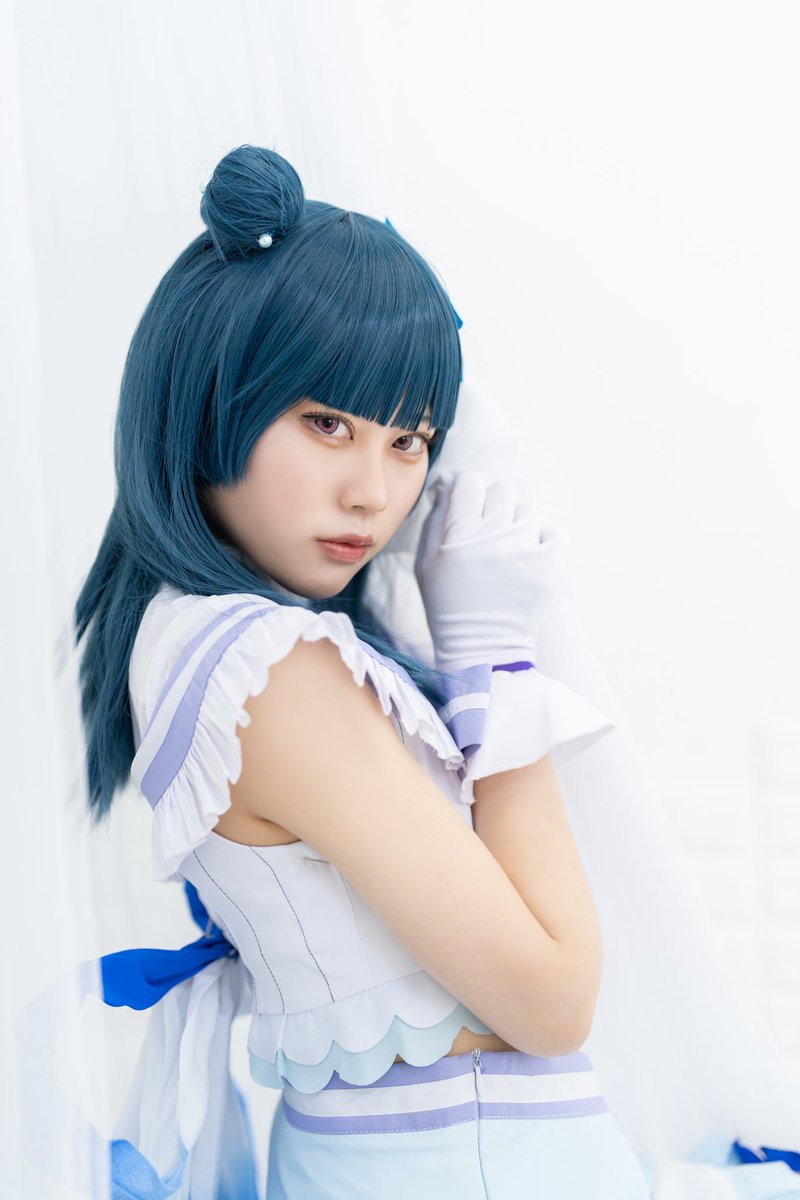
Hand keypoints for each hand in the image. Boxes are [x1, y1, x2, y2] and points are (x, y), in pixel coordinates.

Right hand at [414, 469, 565, 671]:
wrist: (483, 647)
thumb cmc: (448, 604)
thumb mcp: (426, 563)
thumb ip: (435, 518)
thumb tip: (448, 485)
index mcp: (459, 534)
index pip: (470, 483)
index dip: (467, 492)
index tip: (467, 508)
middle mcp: (493, 537)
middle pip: (502, 491)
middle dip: (493, 507)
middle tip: (488, 534)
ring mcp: (525, 550)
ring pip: (527, 510)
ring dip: (517, 525)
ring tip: (508, 552)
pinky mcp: (549, 565)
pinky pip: (554, 530)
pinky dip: (544, 537)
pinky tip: (530, 554)